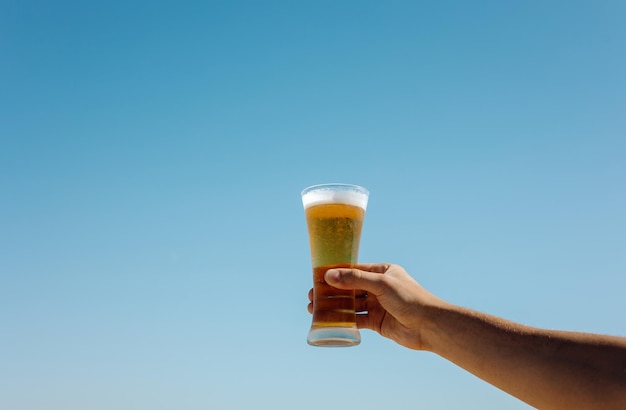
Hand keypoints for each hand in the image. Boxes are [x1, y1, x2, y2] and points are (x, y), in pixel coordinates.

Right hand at [307, 263, 444, 349]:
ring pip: (351, 304)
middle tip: (312, 295)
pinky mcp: (377, 322)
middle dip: (331, 291)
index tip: (317, 276)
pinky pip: (357, 319)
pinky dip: (344, 320)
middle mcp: (379, 287)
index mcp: (382, 272)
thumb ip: (355, 279)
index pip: (354, 270)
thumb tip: (329, 275)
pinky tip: (330, 321)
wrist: (429, 326)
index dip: (336, 273)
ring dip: (334, 306)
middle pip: (350, 288)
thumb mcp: (381, 284)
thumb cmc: (410, 299)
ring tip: (314, 308)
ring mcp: (378, 305)